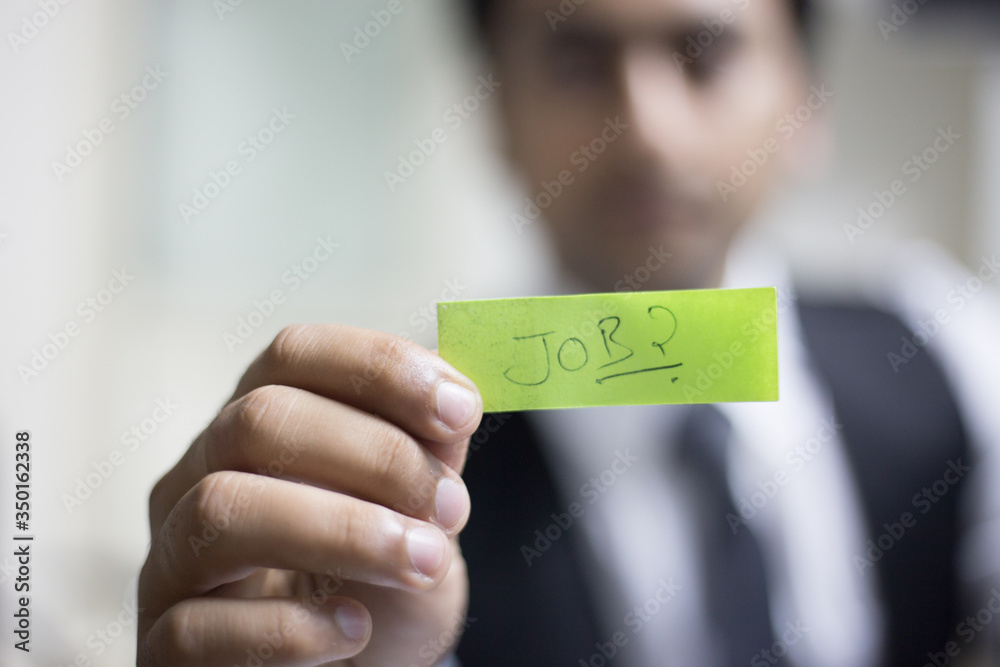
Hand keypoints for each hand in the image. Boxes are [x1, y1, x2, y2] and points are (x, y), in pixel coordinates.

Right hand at [136, 324, 482, 665]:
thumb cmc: (373, 582)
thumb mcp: (414, 511)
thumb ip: (429, 454)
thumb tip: (454, 406)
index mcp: (258, 423)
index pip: (295, 355)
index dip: (380, 369)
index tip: (461, 409)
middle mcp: (198, 475)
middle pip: (258, 421)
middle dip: (376, 457)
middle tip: (453, 507)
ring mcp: (172, 559)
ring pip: (220, 509)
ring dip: (343, 531)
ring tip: (422, 562)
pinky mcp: (163, 646)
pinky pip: (197, 628)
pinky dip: (289, 629)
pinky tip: (353, 631)